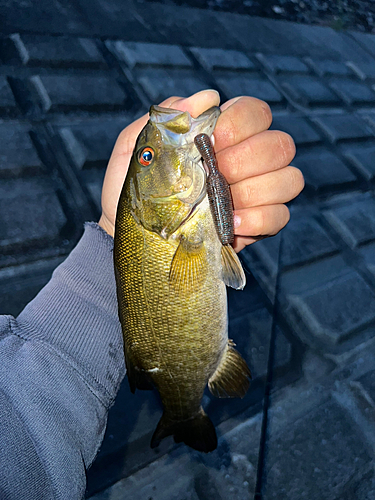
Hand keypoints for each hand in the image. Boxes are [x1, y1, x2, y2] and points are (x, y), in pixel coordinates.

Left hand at [98, 90, 303, 251]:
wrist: (140, 235)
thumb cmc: (138, 189)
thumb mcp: (136, 149)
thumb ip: (166, 118)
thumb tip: (208, 97)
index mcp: (223, 135)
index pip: (257, 112)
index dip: (241, 123)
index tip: (211, 141)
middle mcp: (249, 160)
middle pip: (281, 144)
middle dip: (246, 160)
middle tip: (215, 174)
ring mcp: (259, 193)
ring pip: (290, 180)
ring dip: (254, 191)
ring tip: (220, 204)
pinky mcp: (261, 225)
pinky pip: (281, 217)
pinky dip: (258, 220)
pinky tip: (229, 225)